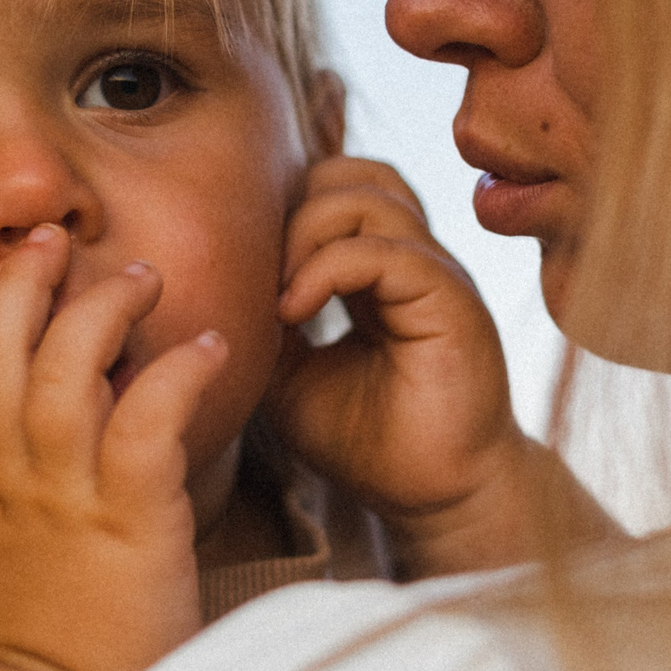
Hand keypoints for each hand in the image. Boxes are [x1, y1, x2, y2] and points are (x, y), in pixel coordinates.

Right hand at [0, 226, 223, 670]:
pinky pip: (148, 425)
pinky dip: (175, 377)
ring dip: (98, 315)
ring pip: (64, 376)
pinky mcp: (130, 522)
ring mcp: (68, 502)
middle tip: (47, 240)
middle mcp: (16, 487)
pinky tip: (208, 346)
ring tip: (139, 278)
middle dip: (17, 289)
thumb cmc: (28, 664)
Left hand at [268, 158, 593, 573]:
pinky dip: (327, 268)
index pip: (333, 189)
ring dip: (305, 233)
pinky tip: (294, 310)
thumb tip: (219, 286)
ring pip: (370, 195)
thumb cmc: (368, 443)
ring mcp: (434, 273)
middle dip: (293, 206)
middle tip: (261, 274)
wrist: (434, 497)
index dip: (281, 210)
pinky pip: (386, 249)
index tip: (244, 271)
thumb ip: (264, 325)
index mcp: (378, 270)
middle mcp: (411, 259)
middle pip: (352, 172)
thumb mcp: (289, 377)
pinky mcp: (451, 299)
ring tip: (279, 295)